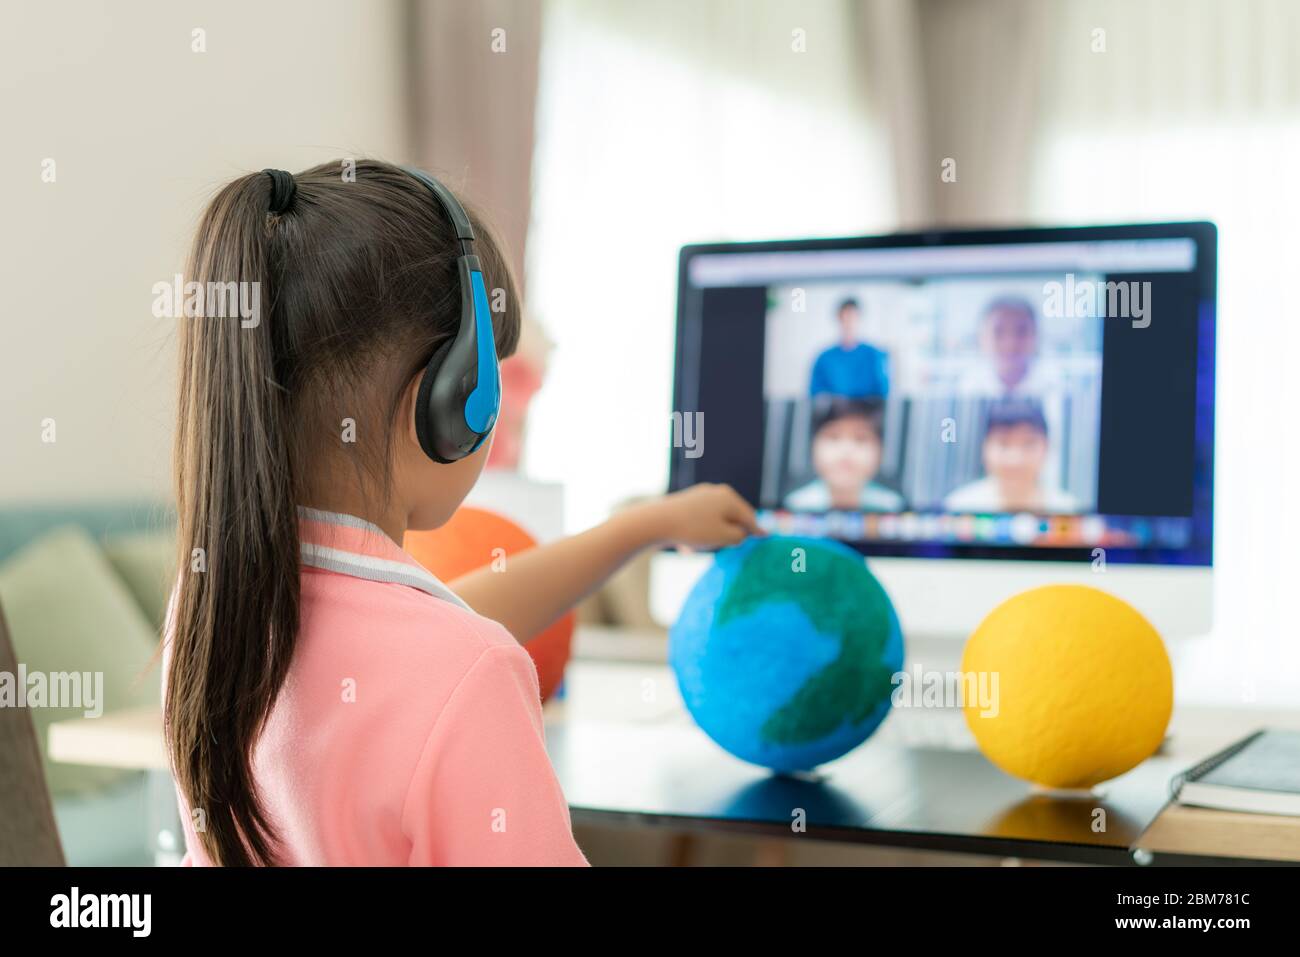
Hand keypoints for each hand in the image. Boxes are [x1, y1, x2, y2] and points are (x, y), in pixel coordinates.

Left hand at [633, 483, 762, 550]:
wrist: (656, 522)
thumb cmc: (694, 530)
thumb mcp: (724, 537)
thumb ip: (739, 535)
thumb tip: (741, 531)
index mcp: (729, 498)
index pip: (749, 516)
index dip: (757, 529)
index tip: (765, 536)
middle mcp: (717, 492)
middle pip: (732, 517)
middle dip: (729, 533)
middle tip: (718, 547)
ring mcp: (700, 495)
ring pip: (714, 521)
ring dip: (710, 536)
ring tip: (696, 546)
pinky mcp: (685, 503)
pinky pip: (699, 521)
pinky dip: (698, 533)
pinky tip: (685, 546)